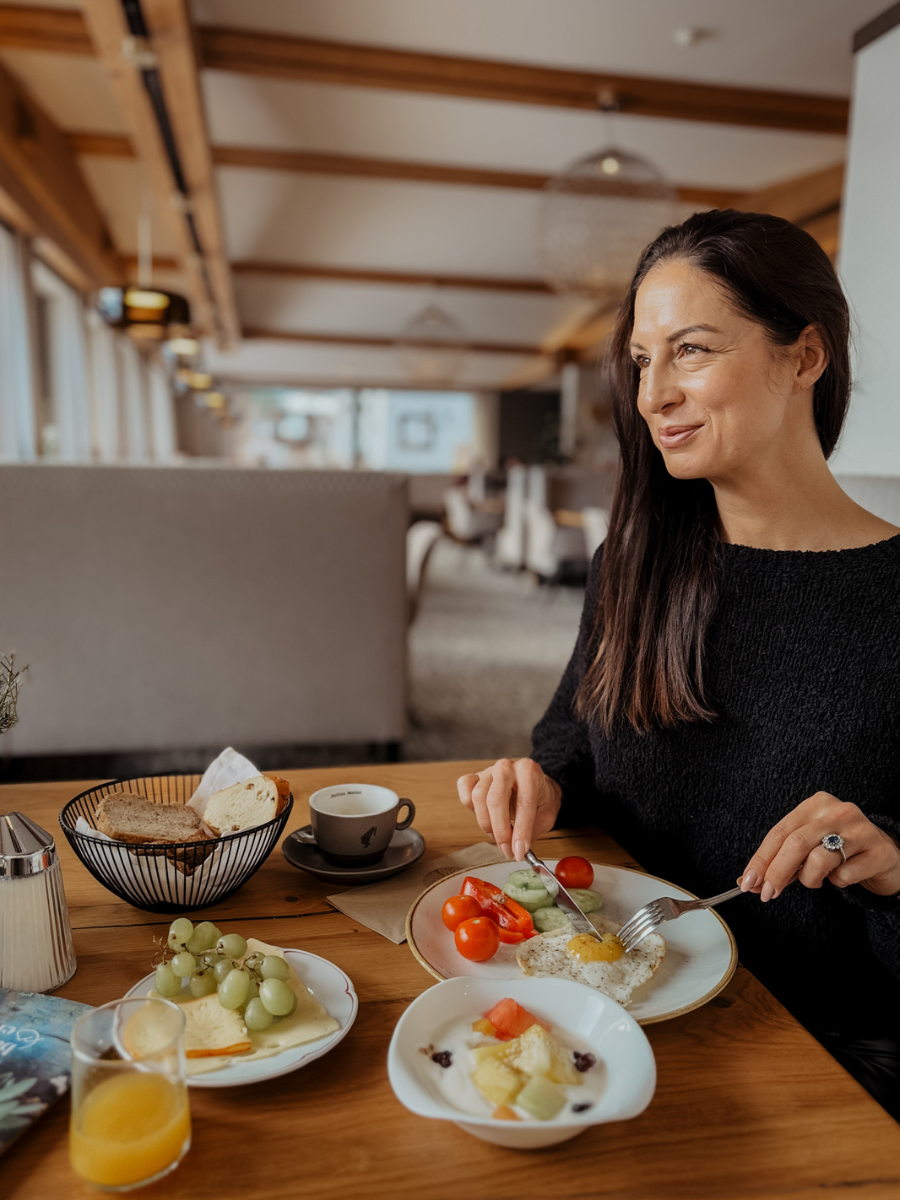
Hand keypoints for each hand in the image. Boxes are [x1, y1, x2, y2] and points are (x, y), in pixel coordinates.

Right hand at [457, 758, 561, 860]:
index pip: (524, 804)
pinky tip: (484, 816)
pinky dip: (471, 808)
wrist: (534, 783)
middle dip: (501, 831)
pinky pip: (465, 790)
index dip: (521, 831)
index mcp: (529, 771)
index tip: (520, 851)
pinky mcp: (475, 776)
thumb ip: (532, 832)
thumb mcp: (546, 815)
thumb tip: (517, 850)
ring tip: (499, 836)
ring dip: (487, 824)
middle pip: (496, 800)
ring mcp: (489, 770)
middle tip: (507, 850)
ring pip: (478, 798)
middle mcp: (507, 767)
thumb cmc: (540, 798)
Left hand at [740, 791, 899, 901]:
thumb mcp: (810, 846)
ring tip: (817, 879)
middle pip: (796, 843)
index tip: (749, 881)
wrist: (885, 854)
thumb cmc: (840, 849)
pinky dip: (837, 882)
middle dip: (777, 873)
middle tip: (768, 894)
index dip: (761, 859)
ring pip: (819, 860)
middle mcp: (838, 811)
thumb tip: (750, 880)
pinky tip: (844, 875)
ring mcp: (861, 830)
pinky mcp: (878, 852)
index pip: (780, 832)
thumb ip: (782, 859)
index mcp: (816, 804)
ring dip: (810, 879)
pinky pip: (844, 875)